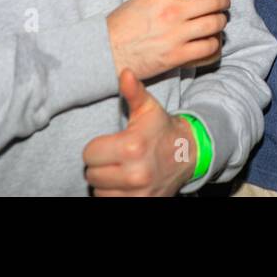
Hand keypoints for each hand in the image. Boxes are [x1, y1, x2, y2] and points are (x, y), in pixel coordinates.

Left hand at [83, 69, 197, 195]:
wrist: (187, 154)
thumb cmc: (162, 129)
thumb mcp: (148, 108)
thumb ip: (133, 91)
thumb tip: (124, 73)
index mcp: (132, 146)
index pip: (89, 154)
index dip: (97, 147)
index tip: (111, 143)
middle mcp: (135, 174)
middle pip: (92, 174)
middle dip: (100, 164)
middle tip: (116, 156)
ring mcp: (138, 193)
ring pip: (99, 191)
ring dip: (106, 181)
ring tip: (121, 169)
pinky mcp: (142, 203)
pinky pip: (110, 202)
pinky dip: (114, 193)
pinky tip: (124, 182)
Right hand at [105, 0, 229, 80]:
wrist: (105, 52)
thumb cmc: (120, 26)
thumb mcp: (141, 0)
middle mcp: (172, 12)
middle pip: (213, 0)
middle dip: (223, 0)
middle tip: (223, 2)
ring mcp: (176, 35)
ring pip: (214, 24)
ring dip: (220, 21)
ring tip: (218, 21)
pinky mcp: (177, 56)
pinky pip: (208, 47)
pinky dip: (213, 43)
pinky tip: (210, 41)